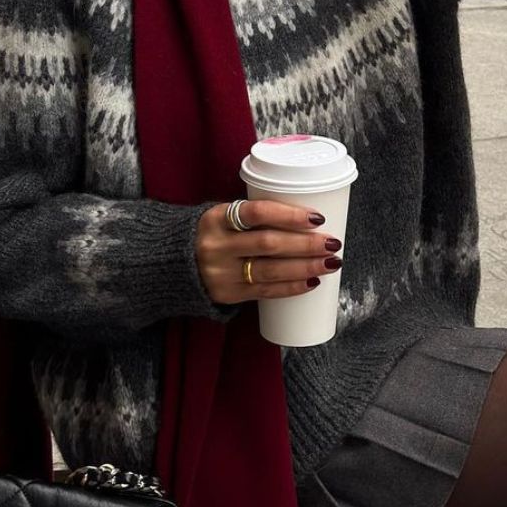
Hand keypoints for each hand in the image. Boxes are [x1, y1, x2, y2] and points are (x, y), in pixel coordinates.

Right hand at [196, 201, 342, 304]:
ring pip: (270, 271)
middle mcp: (217, 245)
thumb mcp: (223, 217)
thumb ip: (254, 217)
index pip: (257, 213)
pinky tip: (311, 282)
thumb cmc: (214, 234)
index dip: (289, 215)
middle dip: (305, 244)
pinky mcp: (227, 294)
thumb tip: (308, 218)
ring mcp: (221, 273)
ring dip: (305, 267)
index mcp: (216, 218)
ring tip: (330, 263)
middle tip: (332, 242)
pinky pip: (265, 291)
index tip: (317, 217)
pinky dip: (290, 287)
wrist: (173, 265)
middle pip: (268, 244)